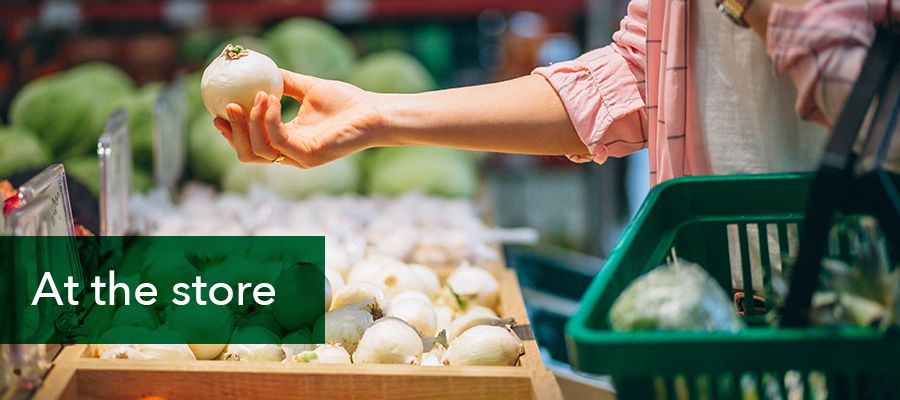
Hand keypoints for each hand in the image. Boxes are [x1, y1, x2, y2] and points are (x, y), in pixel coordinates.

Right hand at [213, 69, 384, 167]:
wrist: (373, 111)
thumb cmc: (347, 102)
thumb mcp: (308, 88)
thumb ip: (284, 82)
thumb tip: (262, 69)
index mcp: (288, 142)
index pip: (251, 145)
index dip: (231, 133)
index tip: (217, 111)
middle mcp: (291, 155)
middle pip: (248, 153)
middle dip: (232, 132)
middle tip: (226, 107)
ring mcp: (299, 158)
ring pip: (258, 150)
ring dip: (250, 121)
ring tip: (255, 97)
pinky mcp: (309, 156)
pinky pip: (277, 139)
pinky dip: (268, 118)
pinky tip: (269, 99)